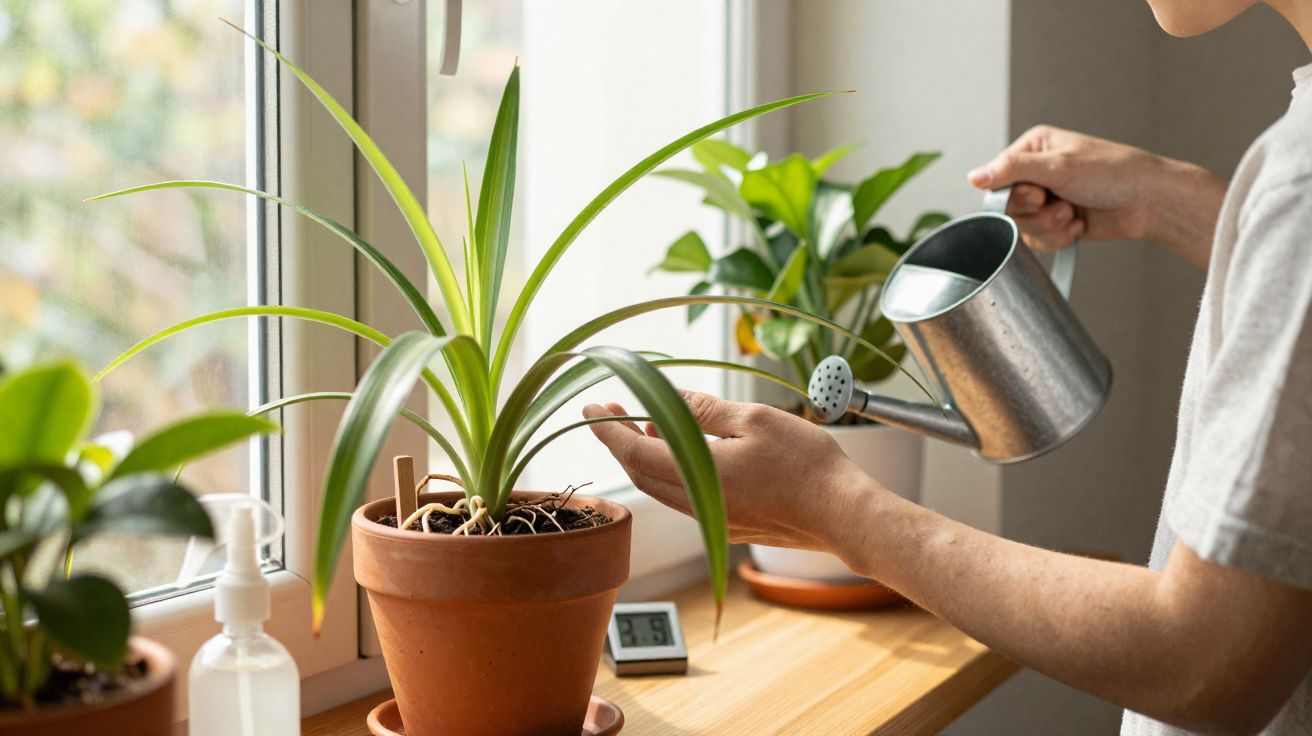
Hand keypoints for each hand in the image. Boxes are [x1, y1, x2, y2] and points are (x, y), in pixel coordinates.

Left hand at [583, 391, 872, 552]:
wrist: (843, 515)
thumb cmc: (806, 464)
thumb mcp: (753, 420)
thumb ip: (705, 410)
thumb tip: (668, 398)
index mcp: (698, 474)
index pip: (633, 451)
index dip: (607, 428)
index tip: (591, 406)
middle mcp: (697, 503)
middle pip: (639, 472)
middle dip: (619, 439)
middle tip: (611, 409)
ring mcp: (712, 520)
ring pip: (659, 487)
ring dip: (645, 455)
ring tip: (647, 422)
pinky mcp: (728, 526)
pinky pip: (682, 497)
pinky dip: (669, 472)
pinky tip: (683, 451)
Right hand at [968, 125, 1175, 251]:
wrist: (1149, 201)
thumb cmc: (1113, 173)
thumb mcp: (1059, 167)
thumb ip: (1012, 171)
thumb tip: (974, 177)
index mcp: (1033, 149)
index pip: (996, 179)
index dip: (1013, 195)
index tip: (1039, 194)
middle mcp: (1036, 172)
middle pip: (1007, 207)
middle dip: (1035, 213)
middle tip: (1060, 203)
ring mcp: (1047, 198)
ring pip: (1023, 227)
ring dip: (1049, 226)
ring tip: (1073, 214)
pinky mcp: (1057, 221)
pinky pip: (1039, 241)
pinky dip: (1058, 237)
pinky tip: (1079, 225)